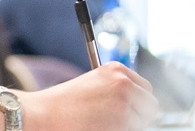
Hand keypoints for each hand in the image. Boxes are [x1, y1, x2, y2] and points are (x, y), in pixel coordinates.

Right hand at [19, 62, 157, 130]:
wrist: (43, 115)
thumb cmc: (62, 105)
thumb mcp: (91, 86)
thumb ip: (114, 89)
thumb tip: (135, 104)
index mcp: (116, 70)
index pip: (145, 89)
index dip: (135, 102)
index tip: (123, 109)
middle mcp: (125, 82)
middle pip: (150, 105)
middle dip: (138, 115)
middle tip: (115, 121)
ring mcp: (127, 102)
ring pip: (143, 122)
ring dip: (129, 126)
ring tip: (102, 124)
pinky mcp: (126, 121)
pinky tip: (101, 127)